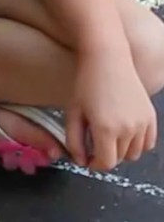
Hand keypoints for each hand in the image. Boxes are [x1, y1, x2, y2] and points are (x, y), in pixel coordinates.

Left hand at [68, 48, 156, 169]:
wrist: (107, 59)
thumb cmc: (86, 83)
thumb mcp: (73, 111)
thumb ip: (74, 140)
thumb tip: (80, 161)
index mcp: (106, 129)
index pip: (105, 163)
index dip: (94, 164)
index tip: (87, 158)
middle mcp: (128, 129)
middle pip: (119, 158)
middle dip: (104, 155)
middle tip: (93, 142)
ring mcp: (143, 124)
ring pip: (134, 153)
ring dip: (121, 150)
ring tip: (107, 134)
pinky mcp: (151, 117)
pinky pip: (147, 143)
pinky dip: (137, 144)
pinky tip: (124, 132)